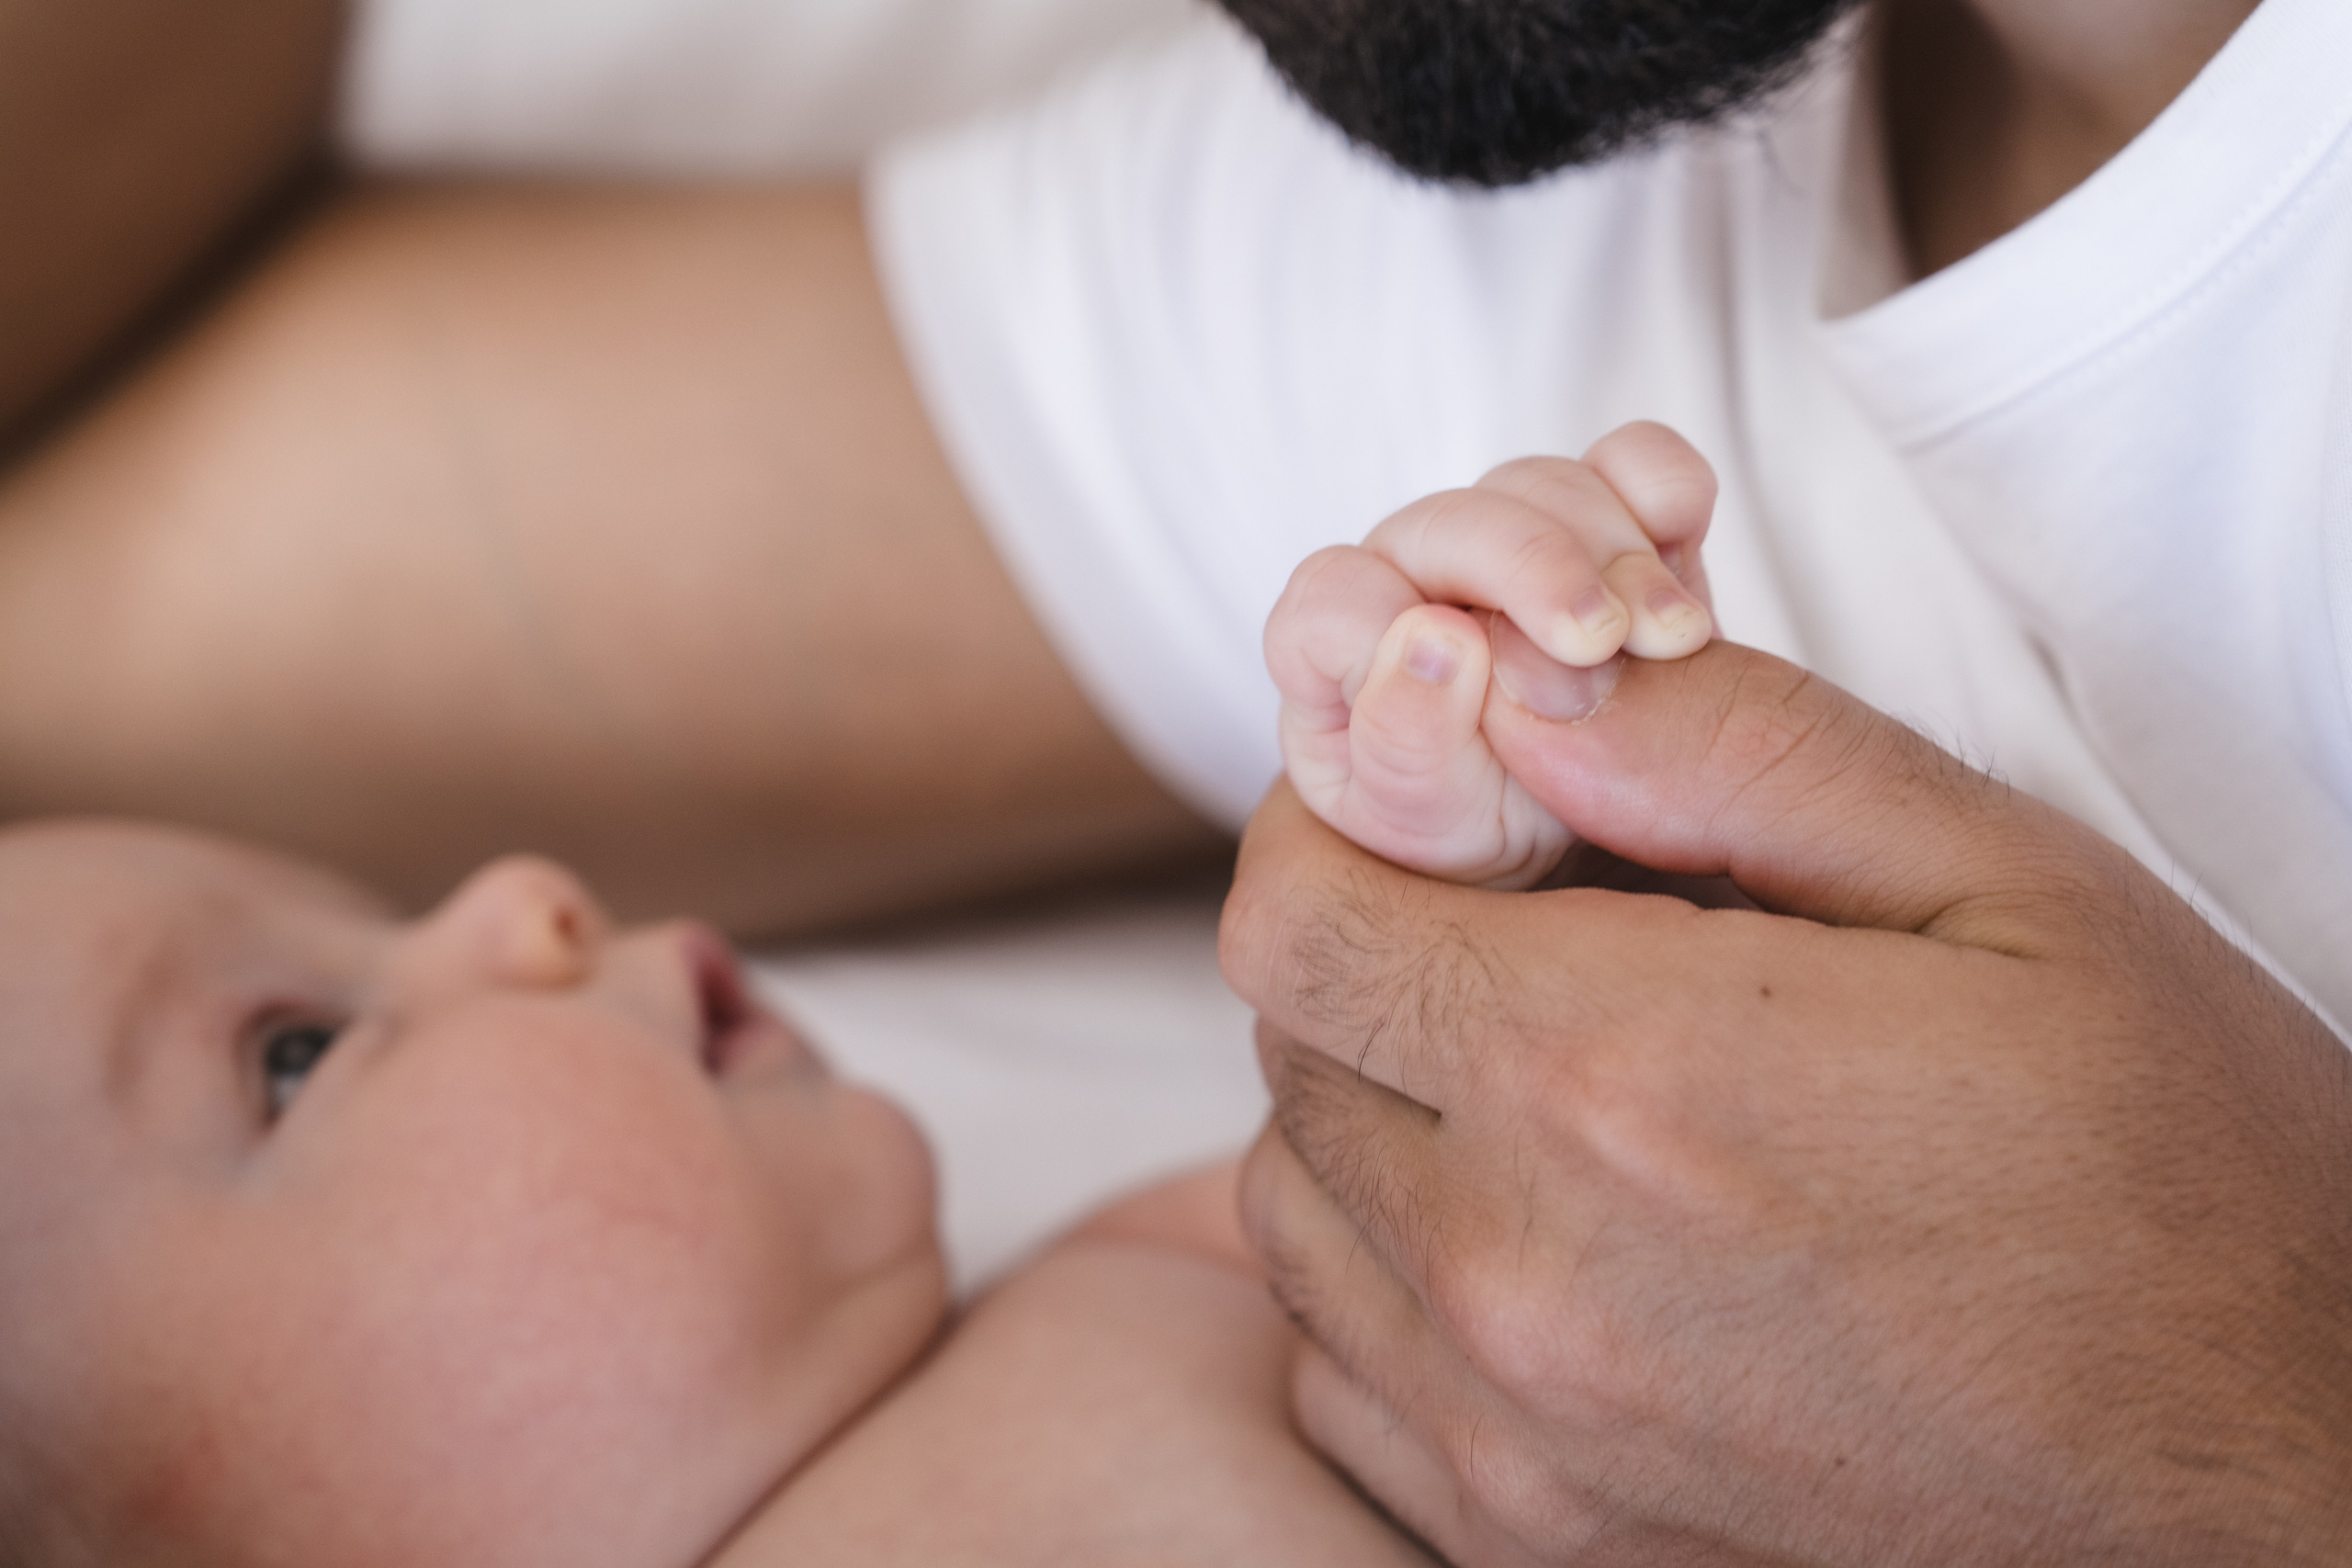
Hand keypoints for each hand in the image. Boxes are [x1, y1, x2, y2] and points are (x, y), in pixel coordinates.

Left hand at [1222, 640, 2351, 1566]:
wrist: (2279, 1477)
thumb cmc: (2175, 1171)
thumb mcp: (1998, 880)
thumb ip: (1723, 751)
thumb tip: (1509, 681)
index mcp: (1618, 1079)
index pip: (1295, 918)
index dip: (1335, 826)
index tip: (1437, 806)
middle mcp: (1524, 1278)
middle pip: (1292, 1053)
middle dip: (1373, 953)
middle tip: (1531, 928)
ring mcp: (1518, 1439)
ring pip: (1295, 1212)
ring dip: (1372, 1111)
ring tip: (1549, 1078)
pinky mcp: (1538, 1541)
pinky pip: (1341, 1369)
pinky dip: (1387, 1279)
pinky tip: (1541, 1233)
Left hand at [1264, 423, 1714, 888]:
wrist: (1571, 830)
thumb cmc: (1469, 822)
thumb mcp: (1426, 817)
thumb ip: (1408, 737)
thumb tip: (1434, 635)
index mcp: (1331, 638)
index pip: (1337, 597)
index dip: (1405, 633)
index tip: (1494, 689)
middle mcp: (1407, 565)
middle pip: (1452, 519)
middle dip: (1535, 566)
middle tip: (1602, 642)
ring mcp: (1507, 532)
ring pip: (1543, 485)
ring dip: (1617, 555)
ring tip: (1671, 641)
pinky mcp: (1604, 518)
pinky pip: (1633, 459)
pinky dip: (1667, 490)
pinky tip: (1687, 558)